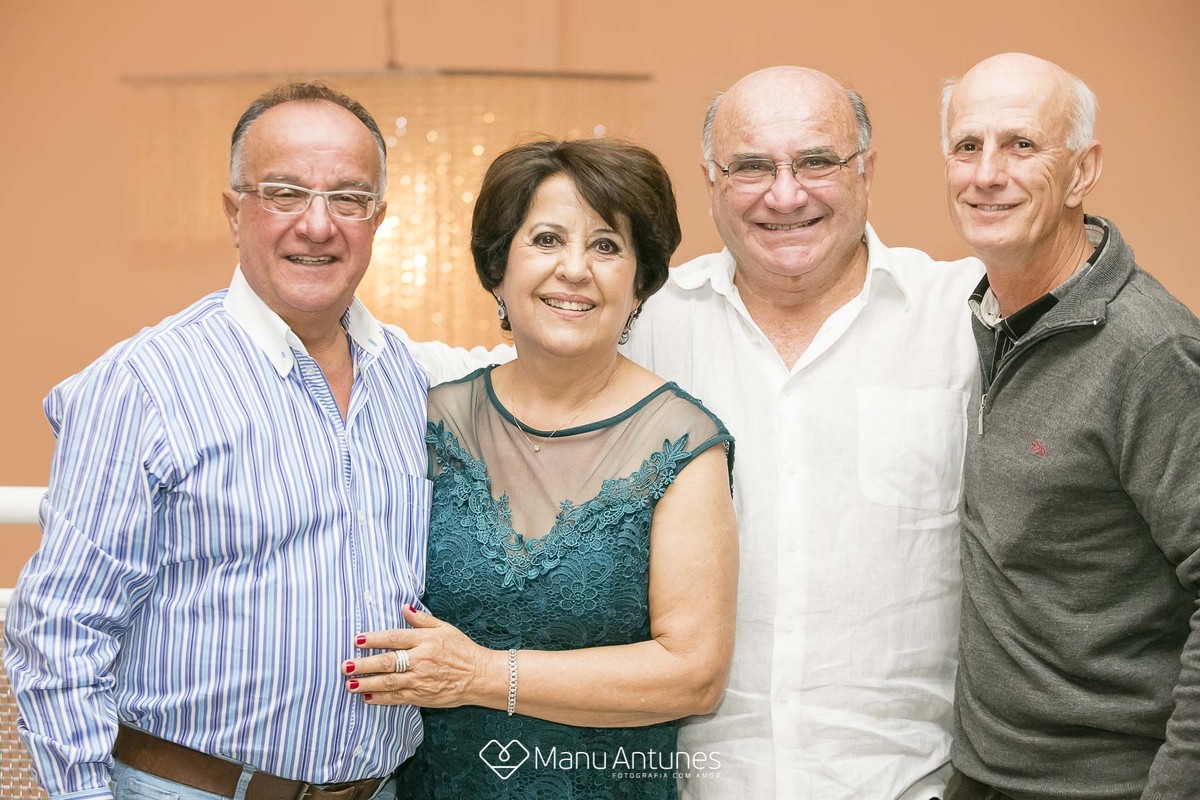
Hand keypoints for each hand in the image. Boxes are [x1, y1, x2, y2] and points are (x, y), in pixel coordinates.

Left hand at [341, 605, 500, 708]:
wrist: (479, 676)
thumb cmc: (462, 649)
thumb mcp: (445, 628)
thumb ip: (422, 619)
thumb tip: (403, 607)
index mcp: (425, 641)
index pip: (395, 638)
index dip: (374, 639)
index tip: (357, 640)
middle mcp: (421, 660)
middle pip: (387, 662)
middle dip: (364, 665)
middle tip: (345, 666)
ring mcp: (421, 680)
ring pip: (389, 682)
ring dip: (367, 684)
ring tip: (349, 684)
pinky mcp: (422, 696)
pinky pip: (398, 698)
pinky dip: (381, 699)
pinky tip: (367, 698)